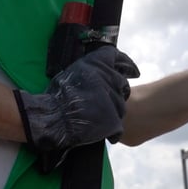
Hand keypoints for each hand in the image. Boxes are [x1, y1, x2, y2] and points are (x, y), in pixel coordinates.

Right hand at [14, 46, 138, 152]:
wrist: (54, 117)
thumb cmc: (59, 94)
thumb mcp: (74, 71)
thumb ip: (91, 67)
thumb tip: (100, 68)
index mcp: (99, 64)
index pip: (118, 58)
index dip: (127, 65)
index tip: (133, 72)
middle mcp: (110, 78)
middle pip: (123, 83)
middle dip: (118, 90)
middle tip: (105, 99)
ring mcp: (114, 99)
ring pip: (121, 105)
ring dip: (112, 109)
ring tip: (96, 116)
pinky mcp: (114, 119)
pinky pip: (118, 125)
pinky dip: (111, 129)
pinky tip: (101, 130)